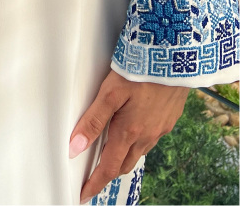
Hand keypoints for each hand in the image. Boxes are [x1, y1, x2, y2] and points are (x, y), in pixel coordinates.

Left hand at [70, 69, 187, 203]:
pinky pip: (152, 138)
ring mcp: (161, 128)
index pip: (108, 167)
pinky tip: (134, 130)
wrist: (175, 58)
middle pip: (124, 163)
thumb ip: (93, 120)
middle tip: (94, 175)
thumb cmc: (141, 71)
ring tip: (111, 152)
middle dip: (108, 172)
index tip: (84, 195)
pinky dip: (139, 141)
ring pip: (139, 152)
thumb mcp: (110, 93)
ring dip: (124, 156)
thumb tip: (76, 147)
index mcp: (129, 131)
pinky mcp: (169, 118)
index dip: (95, 183)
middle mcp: (147, 135)